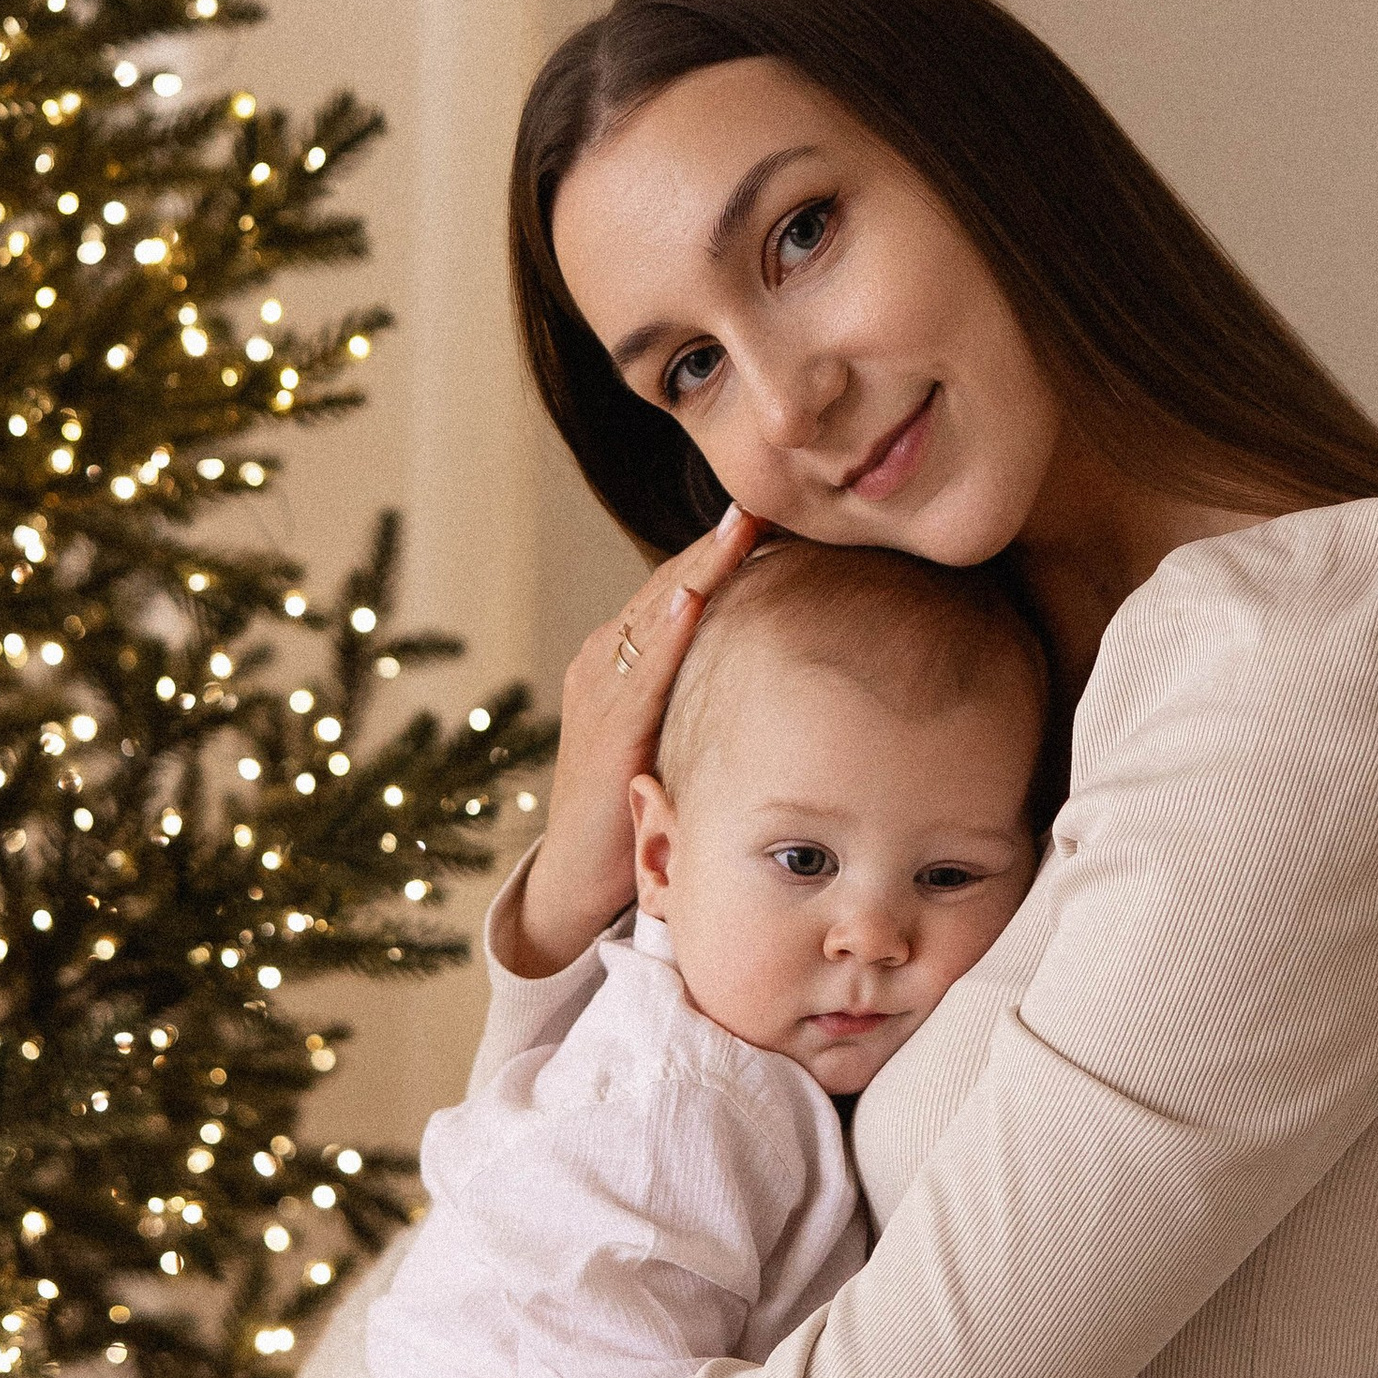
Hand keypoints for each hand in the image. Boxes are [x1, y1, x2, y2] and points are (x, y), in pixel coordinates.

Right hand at [508, 505, 765, 974]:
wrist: (581, 882)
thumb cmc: (642, 807)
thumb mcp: (683, 735)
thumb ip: (719, 694)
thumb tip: (796, 664)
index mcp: (627, 656)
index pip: (685, 584)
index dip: (733, 549)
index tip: (786, 512)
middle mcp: (606, 660)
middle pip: (673, 582)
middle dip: (725, 542)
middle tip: (778, 495)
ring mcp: (599, 691)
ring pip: (657, 611)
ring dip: (702, 565)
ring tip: (745, 521)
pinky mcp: (602, 730)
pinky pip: (639, 671)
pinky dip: (666, 628)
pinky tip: (693, 594)